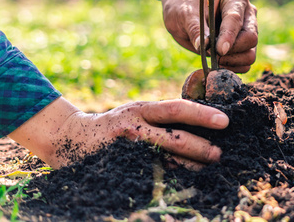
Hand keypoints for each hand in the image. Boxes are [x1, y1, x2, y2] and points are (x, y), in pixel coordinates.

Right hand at [9, 97, 228, 168]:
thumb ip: (163, 117)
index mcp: (140, 109)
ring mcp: (124, 151)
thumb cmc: (117, 124)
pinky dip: (168, 180)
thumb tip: (205, 120)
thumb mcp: (137, 111)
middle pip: (173, 139)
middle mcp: (132, 128)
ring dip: (189, 167)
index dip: (202, 114)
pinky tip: (183, 183)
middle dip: (200, 148)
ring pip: (164, 162)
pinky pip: (148, 177)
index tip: (225, 121)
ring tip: (206, 169)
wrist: (69, 137)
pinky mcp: (118, 169)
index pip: (176, 109)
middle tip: (219, 154)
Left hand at [155, 0, 257, 71]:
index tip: (219, 50)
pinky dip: (233, 68)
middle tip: (213, 54)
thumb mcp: (185, 13)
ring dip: (233, 61)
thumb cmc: (184, 6)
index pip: (236, 19)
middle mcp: (246, 14)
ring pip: (250, 53)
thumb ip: (196, 28)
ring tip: (214, 59)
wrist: (182, 12)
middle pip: (251, 38)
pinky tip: (218, 64)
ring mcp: (247, 31)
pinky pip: (245, 64)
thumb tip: (204, 46)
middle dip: (233, 50)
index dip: (229, 36)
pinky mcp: (243, 47)